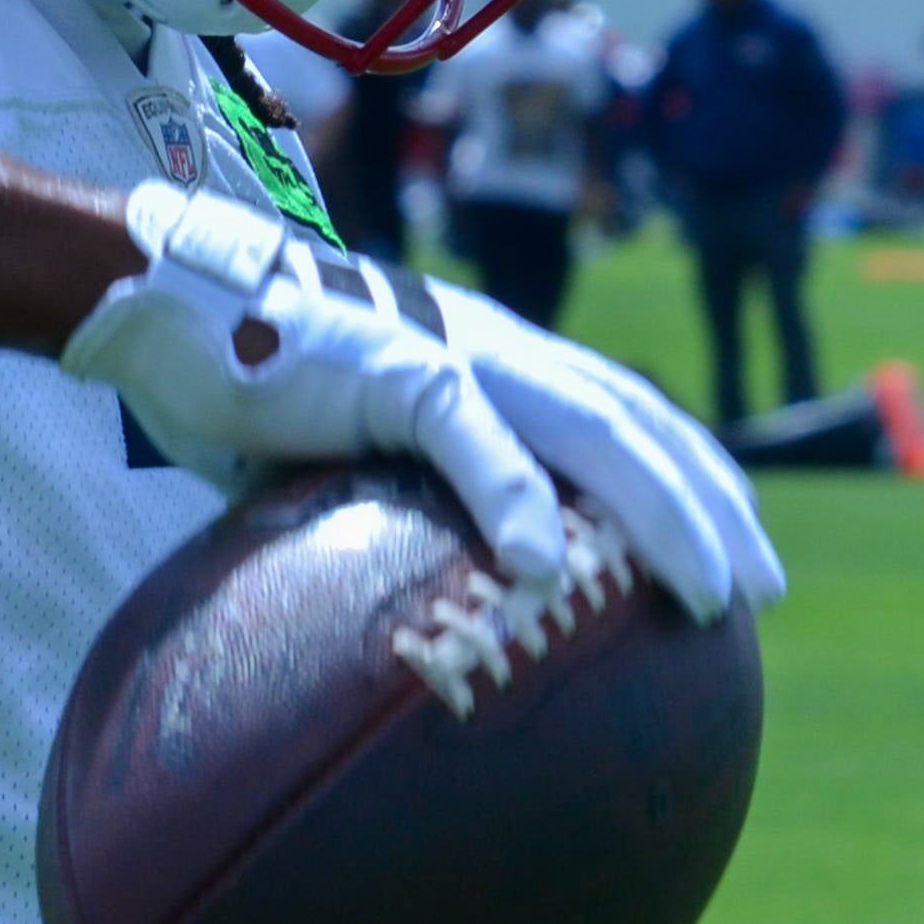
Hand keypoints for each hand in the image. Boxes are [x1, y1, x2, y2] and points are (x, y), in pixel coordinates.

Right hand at [65, 185, 777, 613]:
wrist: (164, 304)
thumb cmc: (248, 390)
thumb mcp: (343, 466)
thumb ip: (396, 516)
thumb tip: (414, 618)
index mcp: (498, 366)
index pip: (626, 418)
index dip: (692, 480)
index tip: (738, 559)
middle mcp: (499, 350)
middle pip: (641, 424)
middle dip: (714, 506)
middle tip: (760, 594)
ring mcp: (454, 352)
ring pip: (594, 425)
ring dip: (663, 511)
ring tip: (709, 593)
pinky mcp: (395, 367)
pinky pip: (472, 435)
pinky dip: (518, 497)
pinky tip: (549, 569)